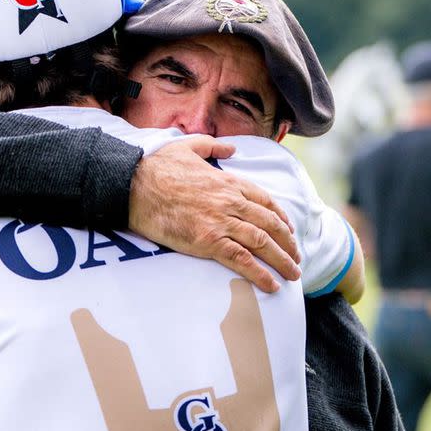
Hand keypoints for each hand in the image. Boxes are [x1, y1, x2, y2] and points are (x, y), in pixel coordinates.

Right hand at [128, 137, 300, 293]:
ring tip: (292, 274)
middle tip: (296, 258)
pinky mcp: (207, 241)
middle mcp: (230, 202)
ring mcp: (221, 222)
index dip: (281, 218)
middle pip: (270, 224)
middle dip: (288, 243)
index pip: (265, 201)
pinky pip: (241, 260)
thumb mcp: (188, 146)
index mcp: (228, 181)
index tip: (289, 230)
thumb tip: (231, 146)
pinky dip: (260, 274)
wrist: (134, 185)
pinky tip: (271, 284)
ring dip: (281, 261)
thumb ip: (213, 146)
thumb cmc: (156, 167)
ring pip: (262, 243)